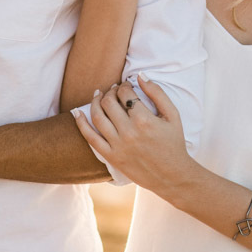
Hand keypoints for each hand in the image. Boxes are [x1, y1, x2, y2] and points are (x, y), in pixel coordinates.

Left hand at [72, 75, 192, 195]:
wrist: (172, 175)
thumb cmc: (174, 143)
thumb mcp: (173, 115)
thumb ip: (157, 93)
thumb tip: (140, 75)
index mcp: (144, 119)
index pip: (125, 93)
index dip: (123, 85)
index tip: (126, 86)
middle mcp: (129, 132)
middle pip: (109, 102)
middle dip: (110, 92)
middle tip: (113, 90)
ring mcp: (118, 145)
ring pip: (97, 116)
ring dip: (95, 102)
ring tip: (98, 95)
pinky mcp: (111, 157)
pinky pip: (90, 138)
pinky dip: (81, 123)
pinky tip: (78, 113)